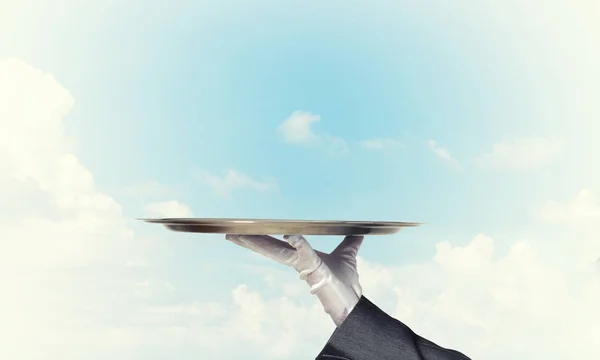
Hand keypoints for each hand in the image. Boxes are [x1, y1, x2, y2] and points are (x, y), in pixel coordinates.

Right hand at [225, 234, 363, 325]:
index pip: (277, 245)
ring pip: (278, 252)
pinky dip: (299, 243)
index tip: (247, 231)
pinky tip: (291, 234)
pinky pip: (306, 252)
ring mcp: (304, 266)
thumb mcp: (348, 255)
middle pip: (270, 249)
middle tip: (231, 234)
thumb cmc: (347, 283)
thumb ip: (350, 242)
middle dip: (250, 241)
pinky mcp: (315, 268)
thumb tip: (359, 230)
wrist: (353, 303)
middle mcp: (298, 262)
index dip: (262, 239)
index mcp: (302, 258)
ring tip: (239, 236)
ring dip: (259, 244)